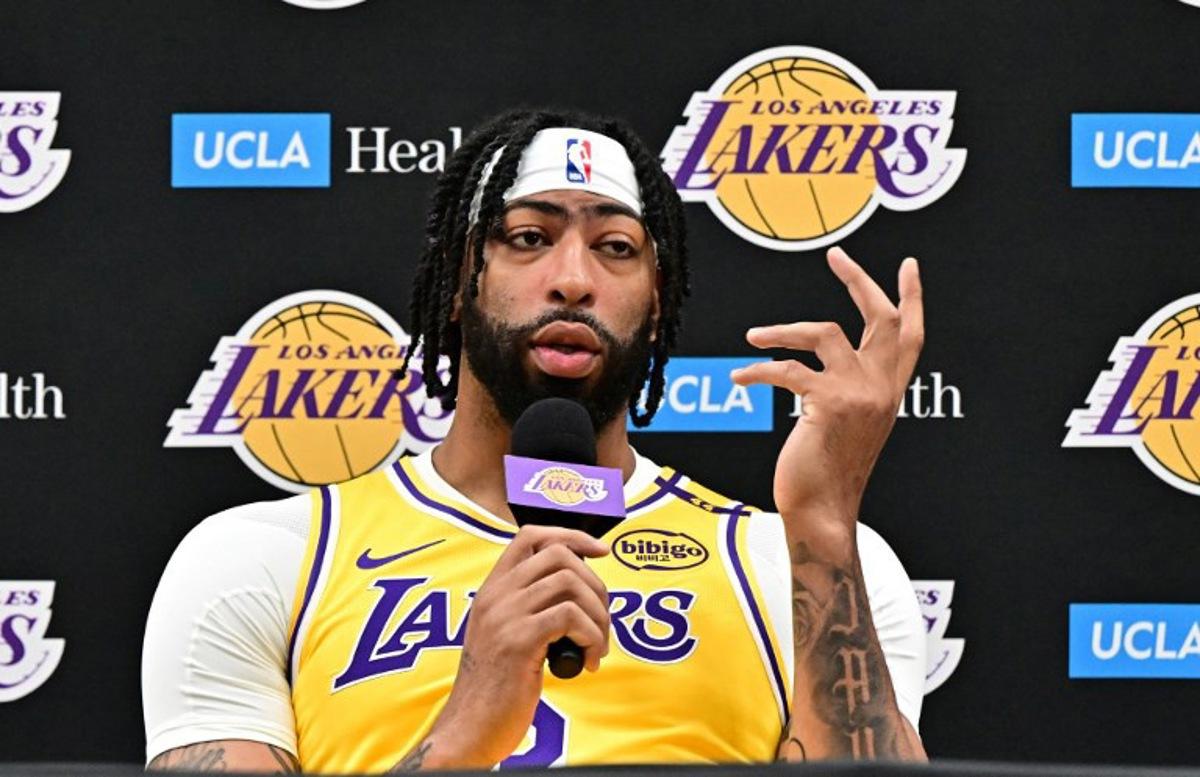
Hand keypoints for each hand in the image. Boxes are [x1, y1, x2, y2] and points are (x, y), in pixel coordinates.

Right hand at [422, 526, 610, 768]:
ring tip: (597, 646)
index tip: (600, 551)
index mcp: (492, 590)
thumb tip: (579, 590)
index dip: (572, 536)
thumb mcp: (505, 634)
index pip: (531, 536)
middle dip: (595, 584)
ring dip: (598, 615)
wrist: (470, 727)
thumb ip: (529, 607)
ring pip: (570, 584)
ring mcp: (505, 616)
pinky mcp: (518, 641)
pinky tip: (588, 662)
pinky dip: (592, 637)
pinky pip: (571, 617)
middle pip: (559, 555)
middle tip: (602, 621)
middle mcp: (496, 595)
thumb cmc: (496, 687)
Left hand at [732, 247, 922, 549]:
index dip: (912, 299)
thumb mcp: (849, 425)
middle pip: (882, 319)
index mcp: (889, 393)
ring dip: (783, 330)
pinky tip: (740, 375)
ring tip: (754, 336)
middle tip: (838, 255)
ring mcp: (858, 394)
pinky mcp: (829, 403)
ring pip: (825, 332)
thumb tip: (819, 363)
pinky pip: (787, 369)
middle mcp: (881, 389)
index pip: (911, 337)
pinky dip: (758, 369)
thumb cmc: (826, 473)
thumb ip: (849, 391)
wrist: (823, 512)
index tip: (909, 267)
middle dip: (859, 281)